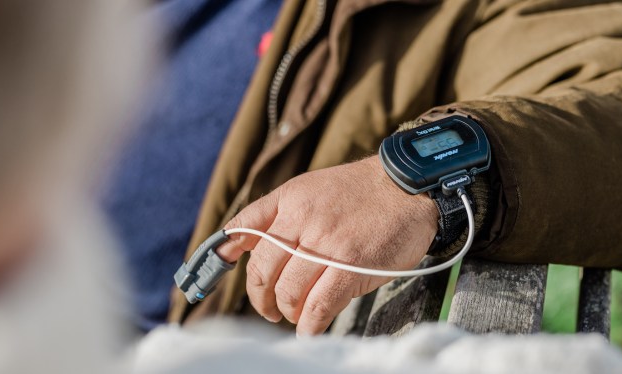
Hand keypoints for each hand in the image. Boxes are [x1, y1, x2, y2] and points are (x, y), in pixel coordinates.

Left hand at [217, 156, 438, 335]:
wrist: (407, 187)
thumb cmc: (359, 193)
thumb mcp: (311, 187)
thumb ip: (276, 212)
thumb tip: (238, 242)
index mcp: (290, 200)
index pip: (243, 229)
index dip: (223, 255)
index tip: (214, 273)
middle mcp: (303, 220)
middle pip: (262, 269)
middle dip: (259, 296)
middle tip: (267, 307)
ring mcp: (327, 244)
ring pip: (288, 290)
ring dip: (286, 311)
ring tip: (293, 315)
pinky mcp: (351, 267)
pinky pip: (319, 305)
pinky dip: (309, 323)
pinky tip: (309, 328)